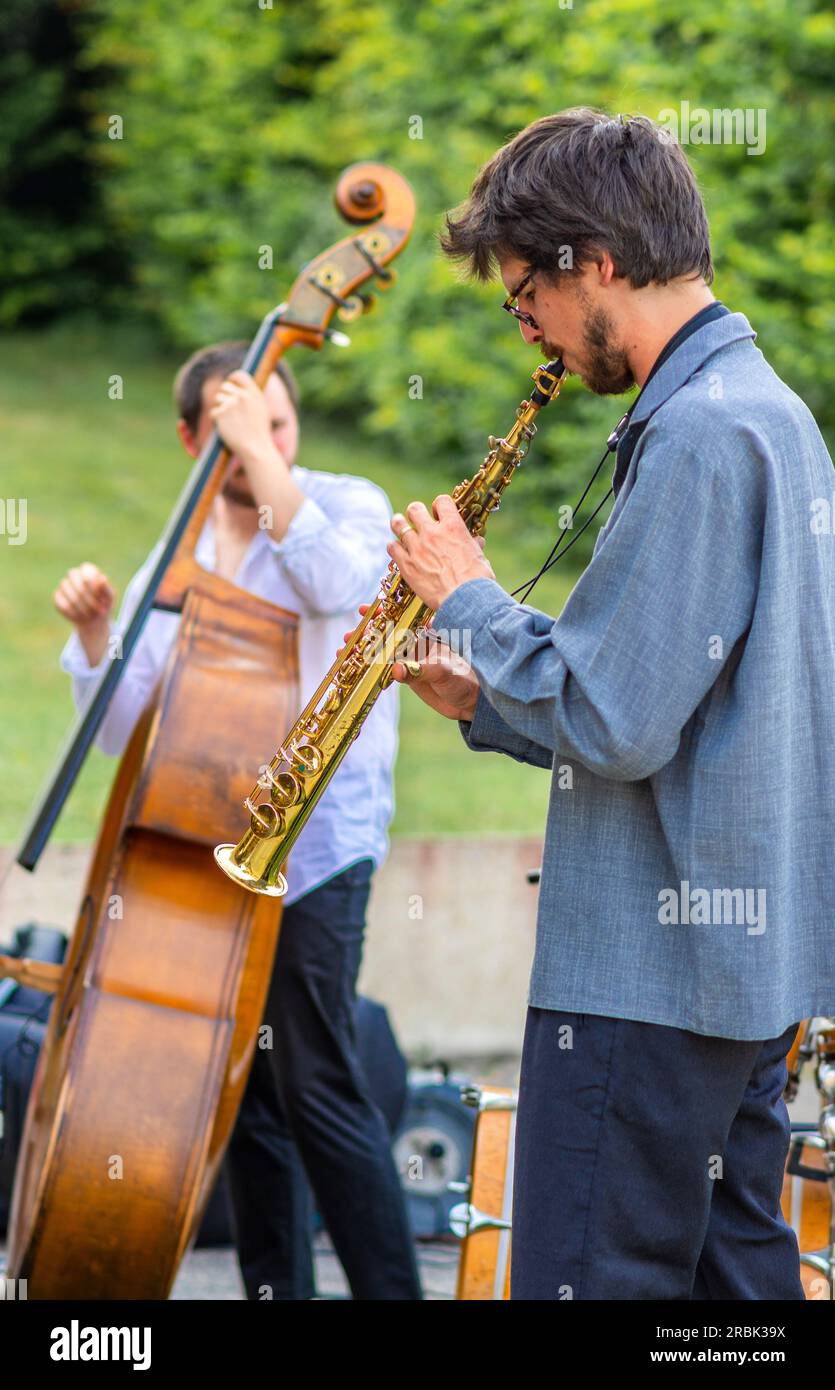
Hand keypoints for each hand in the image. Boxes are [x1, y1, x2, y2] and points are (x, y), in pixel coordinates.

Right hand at [53, 562, 115, 665]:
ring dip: (80, 607)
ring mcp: (63, 586)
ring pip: (67, 593)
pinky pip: (60, 604)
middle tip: (98, 612)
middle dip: (88, 599)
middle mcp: (74, 575)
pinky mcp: (57, 598)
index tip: (101, 599)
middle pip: (75, 582)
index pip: (86, 570)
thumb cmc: (105, 607)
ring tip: (90, 617)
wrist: (94, 621)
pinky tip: (79, 619)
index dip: (93, 585)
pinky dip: (71, 613)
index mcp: (88, 571)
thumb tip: (102, 578)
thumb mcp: (111, 600)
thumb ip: (107, 589)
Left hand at [210, 370, 281, 466]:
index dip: (232, 379)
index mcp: (254, 393)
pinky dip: (218, 420)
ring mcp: (230, 404)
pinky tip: (227, 428)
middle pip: (225, 386)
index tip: (230, 384)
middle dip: (224, 395)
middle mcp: (242, 396)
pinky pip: (213, 412)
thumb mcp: (261, 409)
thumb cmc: (259, 432)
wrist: (255, 448)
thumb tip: (239, 386)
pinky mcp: (220, 414)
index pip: (239, 375)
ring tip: (231, 421)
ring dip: (221, 408)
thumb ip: (251, 396)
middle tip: (229, 408)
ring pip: (217, 399)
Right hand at [338, 606, 480, 722]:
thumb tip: (396, 669)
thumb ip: (423, 670)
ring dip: (365, 649)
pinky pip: (385, 668)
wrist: (470, 702)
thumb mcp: (445, 672)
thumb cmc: (466, 681)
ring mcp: (412, 658)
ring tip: (344, 649)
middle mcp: (419, 642)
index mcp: (431, 632)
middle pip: (389, 631)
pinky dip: (369, 667)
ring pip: (384, 649)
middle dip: (368, 631)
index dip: (386, 612)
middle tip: (350, 634)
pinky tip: (353, 667)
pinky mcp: (408, 674)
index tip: (370, 610)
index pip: (405, 616)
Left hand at [387, 495, 495, 611]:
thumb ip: (473, 545)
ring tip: (399, 524)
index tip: (439, 513)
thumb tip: (477, 541)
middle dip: (416, 512)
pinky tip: (397, 549)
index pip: (442, 502)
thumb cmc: (477, 580)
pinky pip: (392, 547)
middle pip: (415, 509)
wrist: (465, 600)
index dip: (439, 506)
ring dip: (399, 524)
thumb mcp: (479, 558)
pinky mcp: (407, 565)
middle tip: (417, 519)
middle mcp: (433, 533)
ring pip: (399, 524)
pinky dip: (393, 547)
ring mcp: (417, 548)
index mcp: (453, 527)